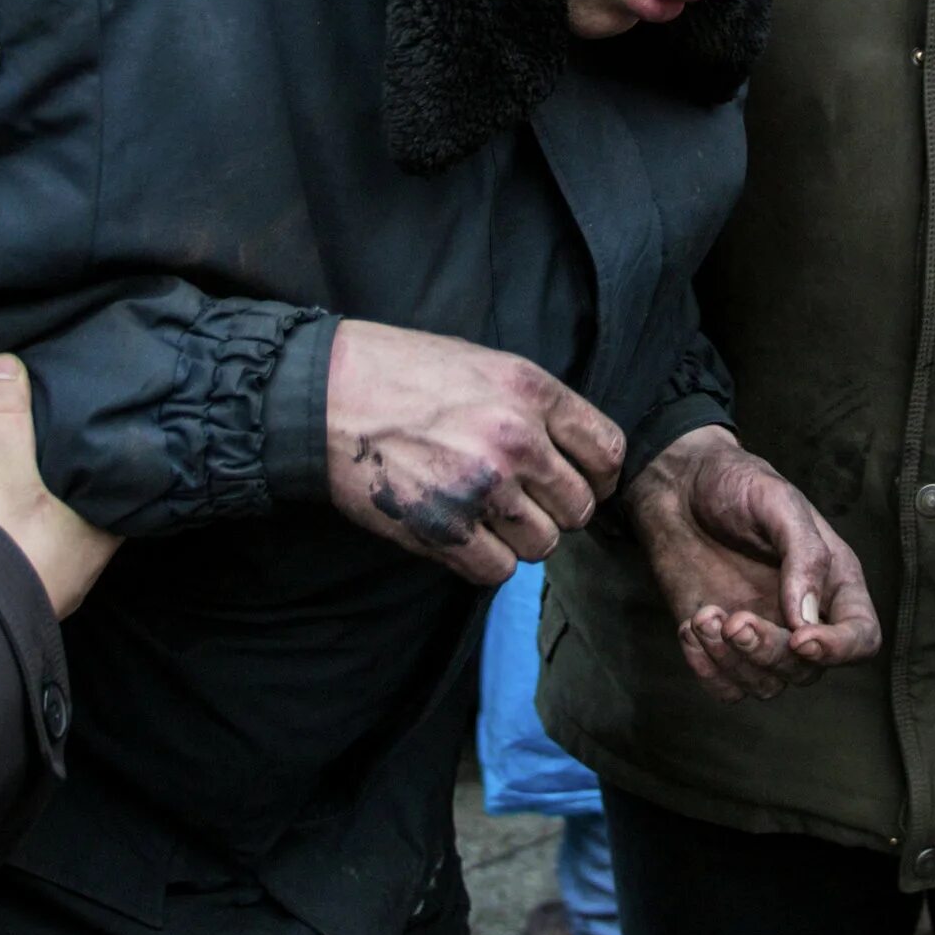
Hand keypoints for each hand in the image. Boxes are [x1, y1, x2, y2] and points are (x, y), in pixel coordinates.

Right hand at [0, 356, 118, 618]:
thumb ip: (2, 413)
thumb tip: (8, 364)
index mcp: (95, 539)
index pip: (124, 488)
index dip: (114, 456)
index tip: (105, 424)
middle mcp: (74, 566)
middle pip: (82, 505)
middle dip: (70, 474)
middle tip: (60, 430)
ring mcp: (36, 581)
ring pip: (45, 527)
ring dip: (35, 499)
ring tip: (22, 456)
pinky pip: (11, 542)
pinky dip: (5, 519)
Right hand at [324, 319, 624, 584]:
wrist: (326, 396)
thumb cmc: (399, 373)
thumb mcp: (480, 364)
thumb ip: (534, 406)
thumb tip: (575, 452)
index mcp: (530, 390)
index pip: (608, 452)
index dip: (599, 475)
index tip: (582, 482)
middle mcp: (516, 439)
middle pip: (579, 507)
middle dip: (556, 509)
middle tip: (522, 500)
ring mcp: (482, 488)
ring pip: (543, 545)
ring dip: (519, 538)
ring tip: (485, 515)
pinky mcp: (446, 530)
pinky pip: (498, 571)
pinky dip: (484, 561)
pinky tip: (462, 534)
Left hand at [626, 426, 879, 703]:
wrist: (679, 485)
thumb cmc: (737, 484)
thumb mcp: (778, 503)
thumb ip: (802, 555)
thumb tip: (808, 617)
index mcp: (834, 582)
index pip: (861, 638)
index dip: (839, 650)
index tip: (801, 640)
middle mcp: (803, 618)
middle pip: (807, 669)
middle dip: (769, 652)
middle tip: (733, 620)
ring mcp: (762, 634)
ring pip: (766, 685)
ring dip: (733, 662)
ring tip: (703, 617)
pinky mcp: (721, 644)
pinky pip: (726, 687)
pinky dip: (707, 671)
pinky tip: (689, 626)